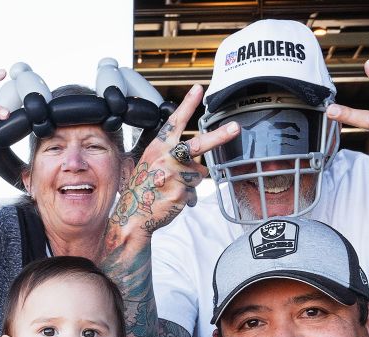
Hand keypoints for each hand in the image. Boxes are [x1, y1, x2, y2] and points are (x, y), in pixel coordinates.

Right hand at [111, 84, 239, 233]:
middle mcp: (166, 159)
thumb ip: (168, 155)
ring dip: (190, 182)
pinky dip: (186, 197)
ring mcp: (174, 176)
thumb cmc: (141, 189)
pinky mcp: (181, 193)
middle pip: (199, 144)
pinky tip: (172, 199)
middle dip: (220, 135)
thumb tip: (194, 158)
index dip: (187, 105)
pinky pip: (193, 192)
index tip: (199, 89)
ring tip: (171, 188)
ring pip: (198, 174)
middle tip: (236, 127)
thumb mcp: (147, 163)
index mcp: (158, 148)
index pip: (175, 122)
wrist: (133, 215)